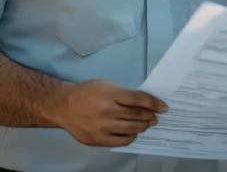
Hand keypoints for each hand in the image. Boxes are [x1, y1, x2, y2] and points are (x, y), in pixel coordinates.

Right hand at [47, 79, 166, 146]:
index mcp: (110, 94)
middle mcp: (107, 110)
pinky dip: (130, 137)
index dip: (154, 103)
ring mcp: (102, 127)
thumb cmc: (87, 92)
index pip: (138, 99)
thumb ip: (124, 94)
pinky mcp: (97, 139)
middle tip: (155, 117)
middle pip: (136, 115)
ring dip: (142, 126)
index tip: (163, 107)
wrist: (63, 106)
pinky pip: (121, 141)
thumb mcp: (106, 85)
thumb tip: (145, 103)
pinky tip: (133, 133)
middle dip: (150, 116)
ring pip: (131, 129)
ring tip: (146, 124)